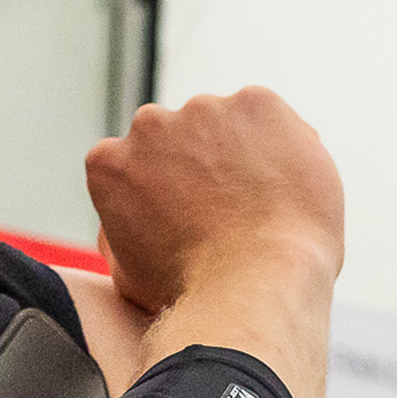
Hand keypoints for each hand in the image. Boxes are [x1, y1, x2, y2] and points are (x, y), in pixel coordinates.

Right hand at [84, 89, 341, 316]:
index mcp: (109, 163)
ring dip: (241, 152)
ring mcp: (204, 110)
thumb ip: (117, 233)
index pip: (136, 166)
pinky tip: (288, 188)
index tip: (192, 218)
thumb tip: (117, 222)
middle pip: (179, 138)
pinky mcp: (256, 103)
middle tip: (232, 211)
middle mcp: (148, 125)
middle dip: (201, 165)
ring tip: (265, 205)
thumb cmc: (193, 294)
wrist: (255, 284)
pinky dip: (282, 144)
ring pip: (226, 125)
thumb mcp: (127, 274)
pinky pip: (270, 119)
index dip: (167, 191)